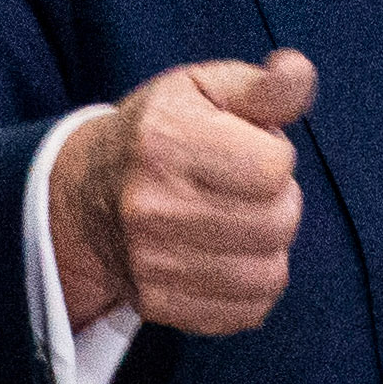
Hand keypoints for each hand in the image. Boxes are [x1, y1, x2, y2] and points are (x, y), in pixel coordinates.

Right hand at [52, 52, 317, 334]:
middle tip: (247, 190)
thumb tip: (298, 72)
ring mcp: (151, 261)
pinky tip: (228, 258)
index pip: (274, 167)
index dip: (274, 155)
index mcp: (166, 140)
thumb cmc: (158, 132)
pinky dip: (251, 289)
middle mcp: (152, 205)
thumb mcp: (204, 89)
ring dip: (269, 248)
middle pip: (277, 222)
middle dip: (279, 202)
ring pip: (269, 274)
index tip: (247, 149)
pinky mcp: (157, 303)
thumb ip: (264, 85)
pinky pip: (247, 312)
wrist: (84, 196)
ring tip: (240, 223)